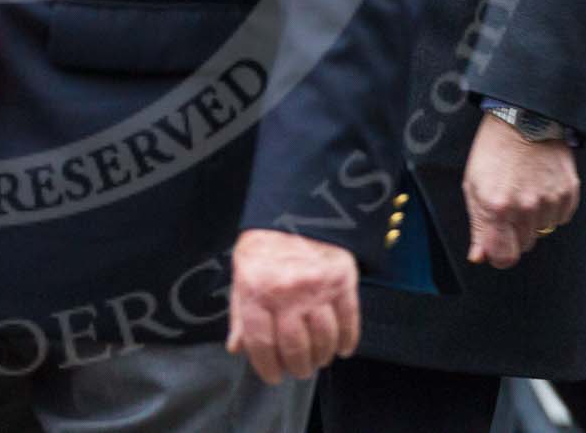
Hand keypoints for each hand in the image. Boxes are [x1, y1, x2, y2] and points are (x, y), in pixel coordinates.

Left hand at [225, 230, 359, 383]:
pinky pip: (349, 323)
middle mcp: (286, 292)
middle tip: (299, 370)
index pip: (261, 345)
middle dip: (298, 368)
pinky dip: (347, 342)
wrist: (296, 209)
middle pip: (295, 349)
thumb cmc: (264, 248)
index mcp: (256, 291)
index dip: (267, 368)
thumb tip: (236, 349)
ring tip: (318, 359)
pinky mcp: (342, 281)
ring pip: (324, 340)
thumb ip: (240, 315)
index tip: (274, 376)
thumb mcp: (241, 276)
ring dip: (322, 357)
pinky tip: (342, 349)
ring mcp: (317, 288)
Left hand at [462, 113, 578, 267]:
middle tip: (507, 204)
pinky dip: (550, 208)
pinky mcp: (569, 194)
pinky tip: (540, 186)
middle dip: (514, 232)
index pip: (504, 257)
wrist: (525, 118)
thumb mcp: (473, 185)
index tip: (496, 244)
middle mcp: (525, 208)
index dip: (498, 254)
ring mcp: (550, 201)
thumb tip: (480, 256)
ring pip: (542, 231)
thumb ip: (478, 226)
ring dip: (533, 219)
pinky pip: (560, 217)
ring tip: (524, 189)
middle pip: (523, 245)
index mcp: (496, 208)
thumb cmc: (494, 149)